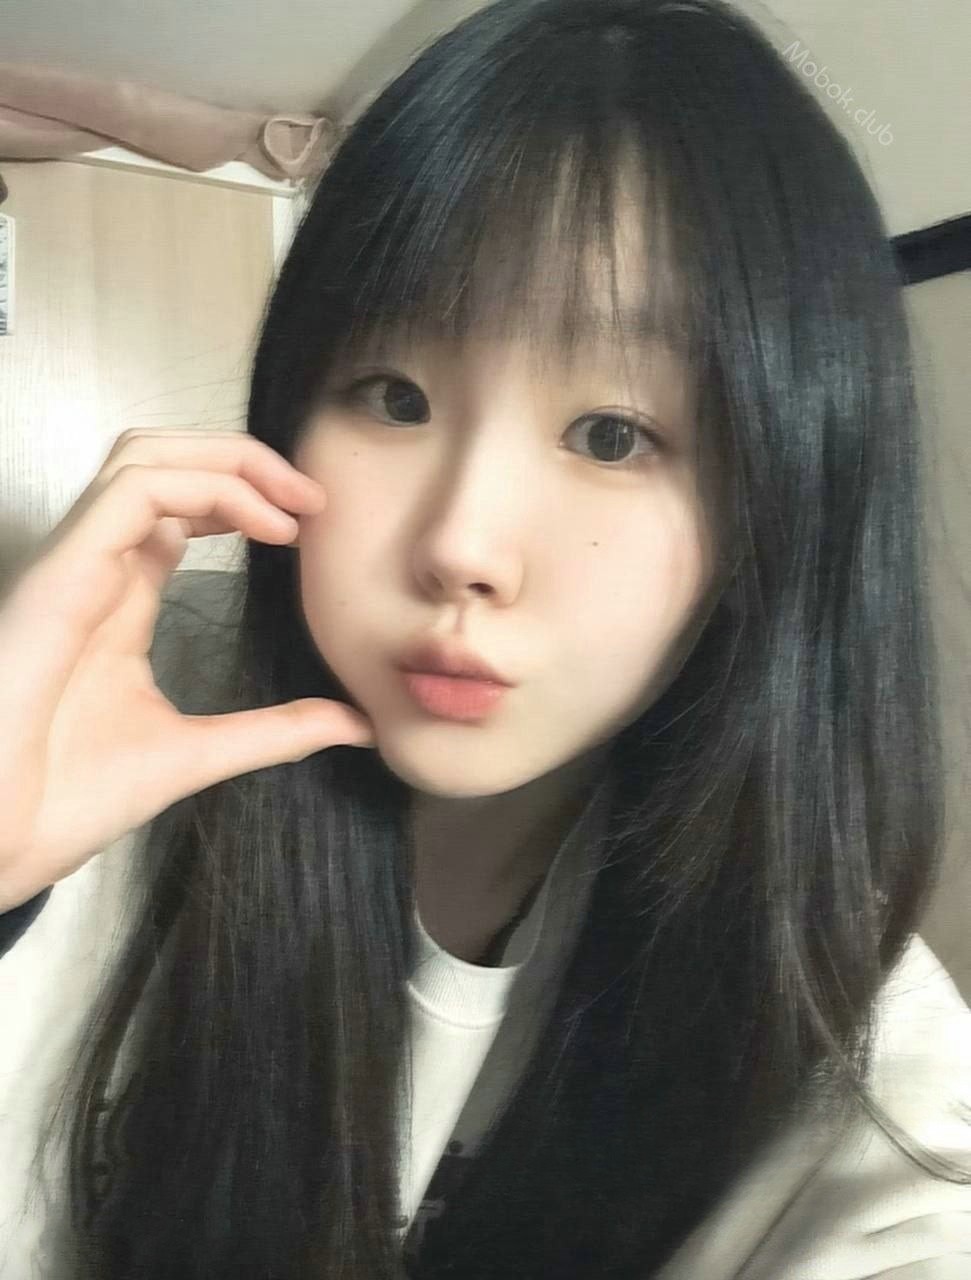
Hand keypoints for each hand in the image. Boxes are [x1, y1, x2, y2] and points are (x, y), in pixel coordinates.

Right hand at [0, 428, 374, 910]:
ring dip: (230, 462)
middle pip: (164, 460)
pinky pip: (132, 490)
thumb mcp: (199, 753)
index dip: (247, 494)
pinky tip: (263, 526)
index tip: (310, 524)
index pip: (180, 505)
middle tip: (312, 499)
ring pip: (145, 456)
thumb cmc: (65, 800)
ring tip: (295, 502)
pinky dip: (206, 488)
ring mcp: (75, 564)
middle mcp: (96, 567)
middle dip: (244, 459)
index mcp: (120, 596)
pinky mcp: (61, 573)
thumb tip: (356, 726)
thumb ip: (277, 731)